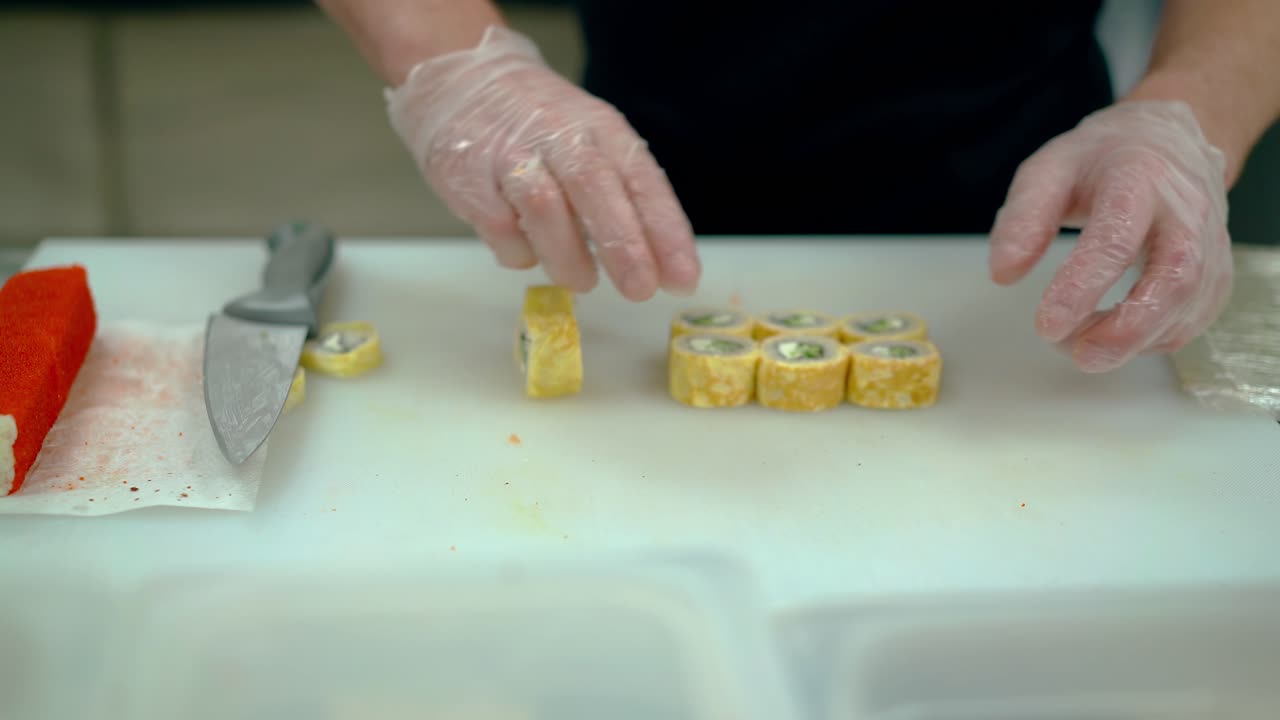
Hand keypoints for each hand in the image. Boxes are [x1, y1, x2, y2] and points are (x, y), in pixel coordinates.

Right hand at [384, 26, 699, 300]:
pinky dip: (520, 252)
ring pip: (544, 208)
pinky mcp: (468, 177)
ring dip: (569, 255)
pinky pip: (499, 226)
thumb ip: (624, 197)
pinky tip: (529, 254)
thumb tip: (661, 267)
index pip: (642, 181)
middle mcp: (558, 135)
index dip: (666, 232)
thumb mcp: (592, 142)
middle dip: (623, 245)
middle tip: (641, 291)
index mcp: (600, 129)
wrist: (461, 80)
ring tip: (583, 282)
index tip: (683, 279)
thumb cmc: (541, 128)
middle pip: (595, 187)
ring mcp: (510, 155)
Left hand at [988, 100, 1232, 371]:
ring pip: (1188, 305)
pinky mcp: (1216, 273)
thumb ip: (1023, 218)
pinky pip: (1192, 317)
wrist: (1169, 140)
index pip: (1115, 238)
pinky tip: (1114, 338)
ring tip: (1081, 347)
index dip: (1082, 286)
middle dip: (1127, 328)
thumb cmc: (1100, 160)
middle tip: (1078, 354)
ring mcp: (1209, 244)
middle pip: (1175, 277)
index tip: (1047, 325)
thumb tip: (1002, 274)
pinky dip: (1152, 339)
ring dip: (1134, 339)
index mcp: (1138, 179)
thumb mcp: (1048, 170)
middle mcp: (1186, 211)